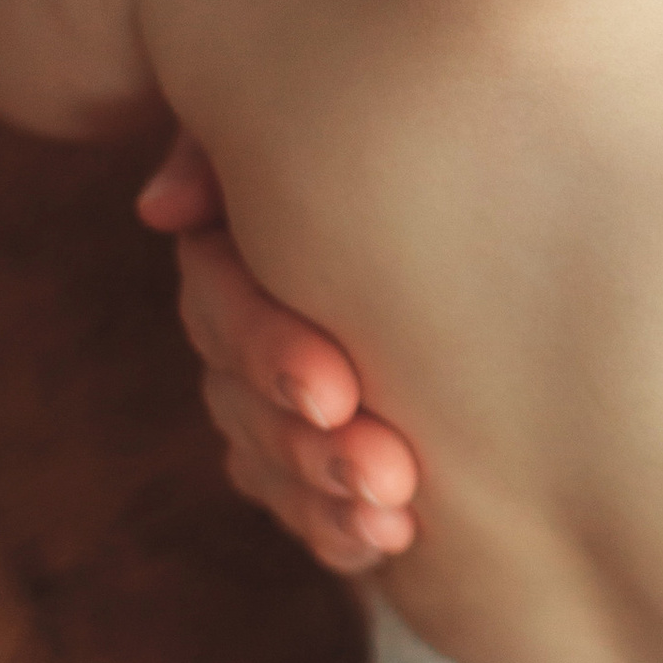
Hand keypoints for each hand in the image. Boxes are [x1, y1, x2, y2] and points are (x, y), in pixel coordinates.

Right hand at [137, 133, 418, 573]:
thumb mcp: (342, 119)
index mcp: (239, 237)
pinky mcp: (314, 447)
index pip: (224, 298)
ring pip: (267, 458)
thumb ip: (240, 152)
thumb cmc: (413, 128)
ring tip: (393, 515)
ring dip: (323, 496)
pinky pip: (301, 502)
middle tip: (387, 470)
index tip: (337, 392)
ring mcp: (271, 392)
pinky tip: (384, 543)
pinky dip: (335, 528)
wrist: (496, 188)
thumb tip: (165, 208)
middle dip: (306, 441)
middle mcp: (241, 318)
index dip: (268, 350)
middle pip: (241, 394)